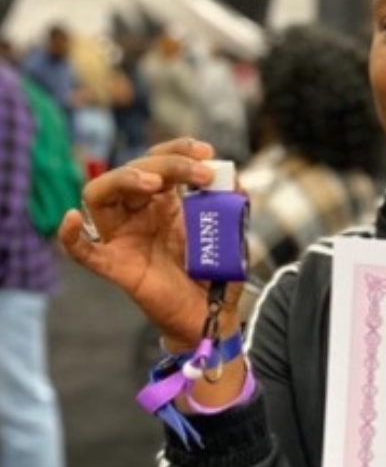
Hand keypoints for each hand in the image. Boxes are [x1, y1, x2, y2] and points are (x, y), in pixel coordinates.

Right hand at [58, 138, 242, 347]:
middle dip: (168, 163)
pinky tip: (73, 219)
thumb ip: (231, 207)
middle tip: (202, 174)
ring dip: (125, 179)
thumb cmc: (216, 274)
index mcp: (165, 203)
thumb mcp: (231, 235)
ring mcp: (124, 238)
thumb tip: (233, 177)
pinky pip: (83, 252)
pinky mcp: (116, 267)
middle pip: (134, 171)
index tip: (207, 152)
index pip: (159, 161)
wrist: (212, 316)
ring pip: (100, 195)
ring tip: (156, 182)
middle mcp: (139, 214)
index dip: (178, 149)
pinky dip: (71, 236)